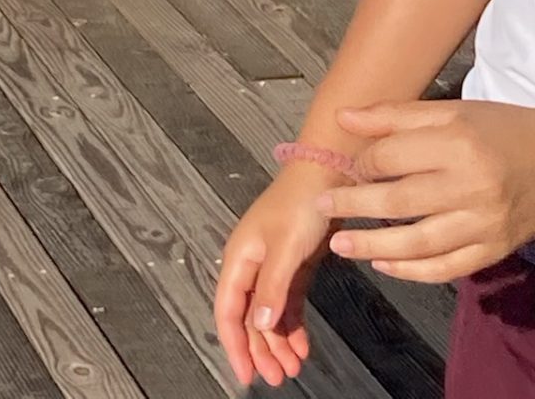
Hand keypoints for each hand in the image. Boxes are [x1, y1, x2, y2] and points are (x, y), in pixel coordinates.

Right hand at [215, 165, 337, 387]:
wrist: (326, 176)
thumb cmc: (299, 205)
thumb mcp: (285, 249)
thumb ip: (271, 288)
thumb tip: (258, 325)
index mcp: (240, 257)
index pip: (228, 309)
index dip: (234, 344)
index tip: (246, 375)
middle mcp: (251, 264)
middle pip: (248, 316)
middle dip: (260, 350)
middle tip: (278, 379)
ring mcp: (272, 265)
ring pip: (268, 314)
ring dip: (278, 342)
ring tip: (294, 367)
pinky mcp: (292, 265)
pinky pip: (286, 303)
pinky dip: (292, 325)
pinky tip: (303, 345)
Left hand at [318, 100, 534, 281]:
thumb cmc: (495, 131)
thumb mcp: (450, 112)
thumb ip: (395, 116)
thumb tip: (343, 118)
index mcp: (456, 144)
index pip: (393, 158)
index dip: (363, 163)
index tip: (346, 166)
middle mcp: (470, 187)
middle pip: (399, 202)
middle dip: (353, 205)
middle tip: (321, 207)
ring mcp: (483, 224)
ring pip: (419, 243)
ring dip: (374, 247)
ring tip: (339, 245)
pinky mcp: (493, 250)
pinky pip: (447, 268)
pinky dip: (412, 271)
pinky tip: (384, 265)